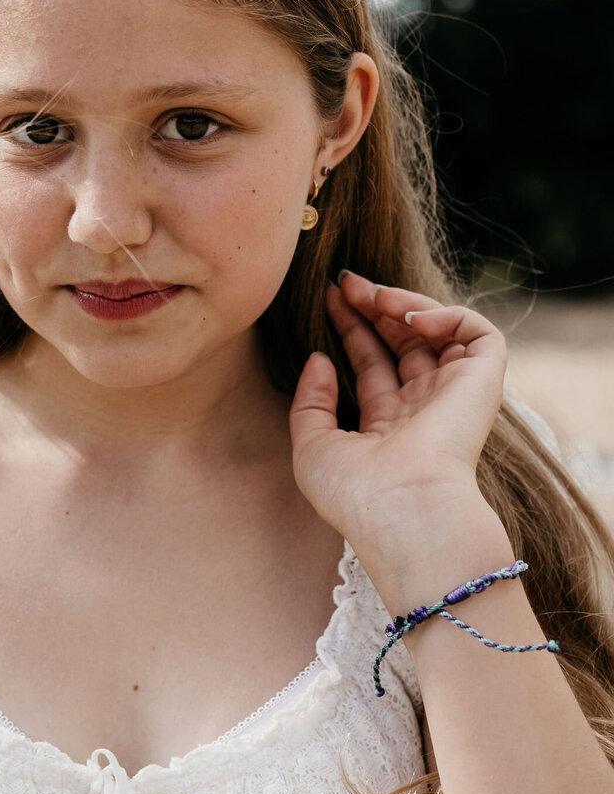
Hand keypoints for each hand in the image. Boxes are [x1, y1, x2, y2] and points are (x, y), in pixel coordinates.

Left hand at [288, 270, 511, 600]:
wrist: (404, 511)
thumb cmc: (355, 494)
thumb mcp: (312, 448)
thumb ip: (310, 402)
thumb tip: (319, 359)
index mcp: (390, 426)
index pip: (372, 364)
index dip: (350, 327)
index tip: (326, 297)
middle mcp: (424, 408)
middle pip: (402, 341)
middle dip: (373, 305)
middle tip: (344, 282)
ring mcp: (454, 394)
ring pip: (439, 331)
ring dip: (404, 303)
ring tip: (371, 294)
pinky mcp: (483, 382)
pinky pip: (477, 332)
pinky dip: (446, 314)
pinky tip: (410, 320)